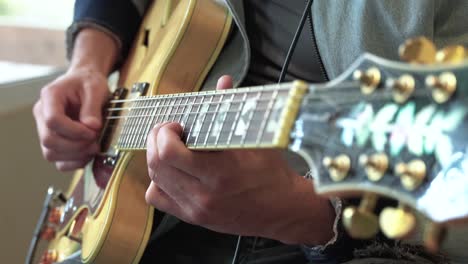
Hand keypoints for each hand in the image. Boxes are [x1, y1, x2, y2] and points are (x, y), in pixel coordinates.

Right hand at [33, 67, 109, 170]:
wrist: (86, 82)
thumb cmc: (88, 82)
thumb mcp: (95, 88)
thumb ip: (93, 107)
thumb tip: (92, 128)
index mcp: (50, 97)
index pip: (53, 121)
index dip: (74, 131)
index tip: (93, 131)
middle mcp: (42, 115)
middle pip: (49, 140)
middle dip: (76, 146)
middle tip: (96, 141)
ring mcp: (46, 130)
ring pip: (51, 153)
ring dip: (76, 155)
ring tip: (95, 146)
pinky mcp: (55, 142)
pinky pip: (58, 161)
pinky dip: (74, 162)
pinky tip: (88, 154)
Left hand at [145, 76, 334, 244]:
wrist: (282, 209)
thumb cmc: (272, 174)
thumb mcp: (256, 138)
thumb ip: (233, 109)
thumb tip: (223, 81)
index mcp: (220, 171)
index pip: (169, 152)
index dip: (165, 132)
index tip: (177, 125)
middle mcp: (204, 193)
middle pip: (157, 164)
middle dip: (156, 140)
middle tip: (169, 132)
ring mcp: (196, 208)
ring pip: (154, 180)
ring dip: (156, 158)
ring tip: (170, 148)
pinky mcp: (193, 217)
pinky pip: (157, 199)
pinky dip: (157, 182)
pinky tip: (172, 172)